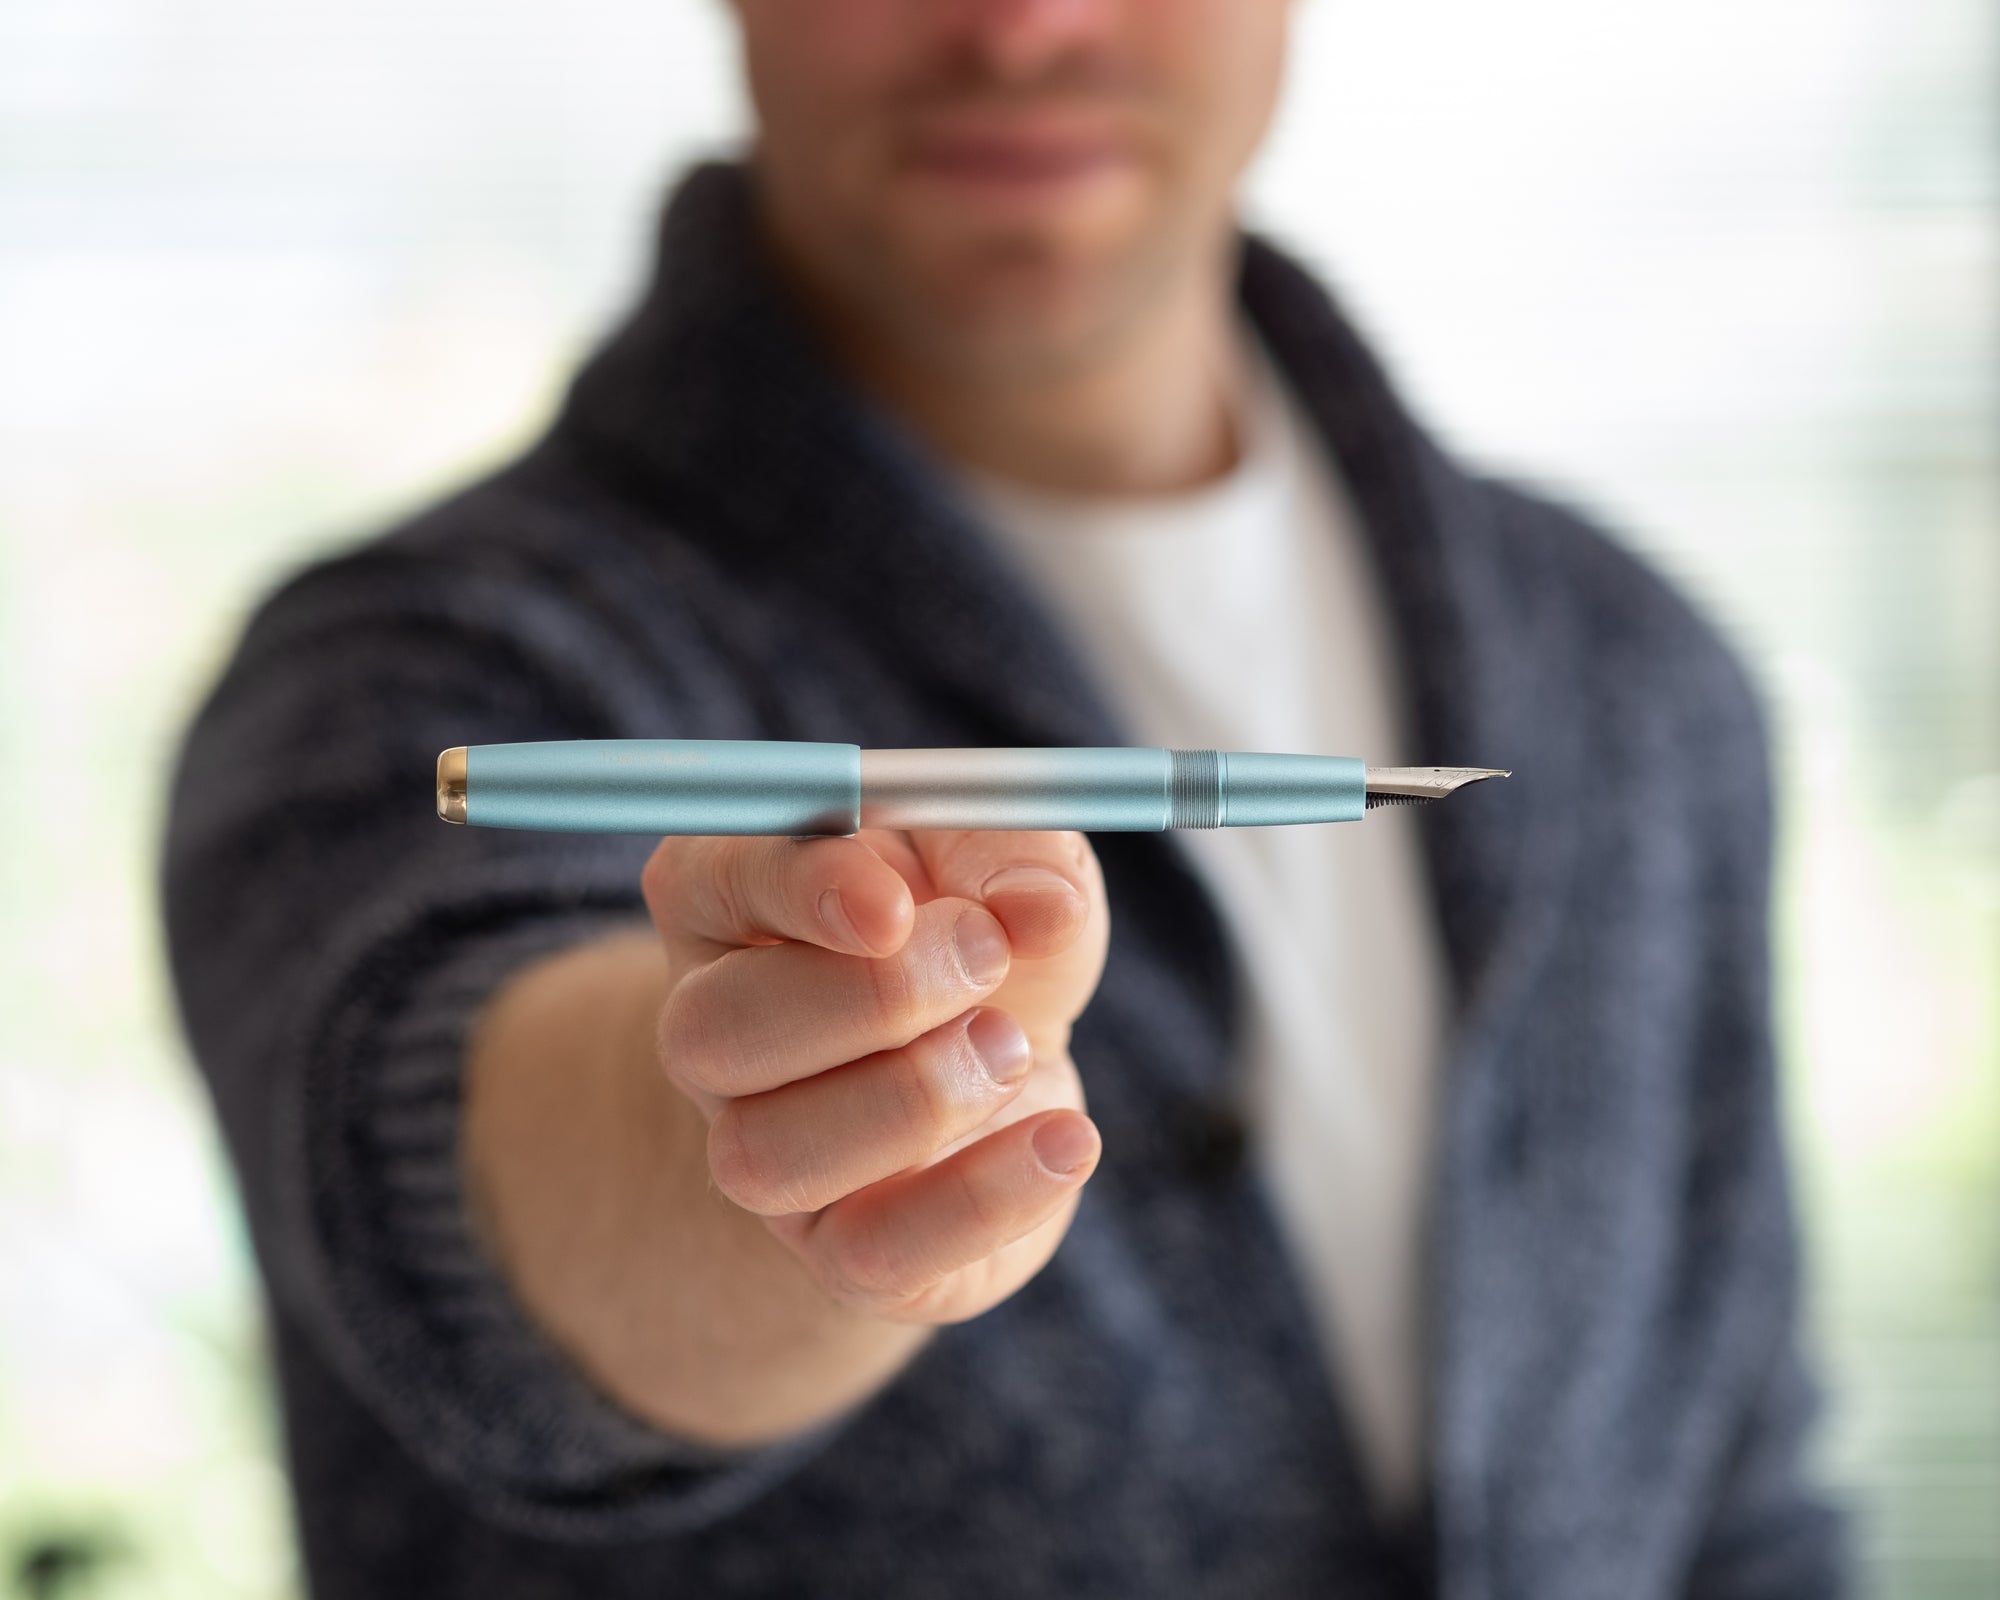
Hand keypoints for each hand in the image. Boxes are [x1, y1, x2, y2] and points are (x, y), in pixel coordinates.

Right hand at [641, 826, 1110, 1324]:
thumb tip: (1041, 909)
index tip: (896, 904)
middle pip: (711, 1033)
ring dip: (912, 1100)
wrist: (1011, 1057)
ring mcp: (766, 1151)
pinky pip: (869, 1255)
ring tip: (1013, 1048)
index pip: (705, 880)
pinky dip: (980, 1199)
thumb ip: (1019, 849)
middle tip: (988, 954)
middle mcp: (718, 1032)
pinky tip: (1064, 1140)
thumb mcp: (1010, 849)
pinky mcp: (842, 1253)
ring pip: (765, 1157)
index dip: (796, 890)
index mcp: (732, 899)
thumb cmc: (985, 924)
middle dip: (867, 997)